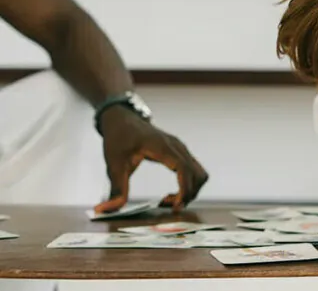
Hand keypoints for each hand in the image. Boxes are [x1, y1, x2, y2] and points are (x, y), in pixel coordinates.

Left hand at [93, 107, 208, 213]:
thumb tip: (106, 209)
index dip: (184, 189)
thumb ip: (115, 188)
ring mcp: (181, 149)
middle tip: (167, 207)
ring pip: (199, 173)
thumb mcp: (113, 164)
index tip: (175, 206)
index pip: (184, 168)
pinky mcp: (180, 153)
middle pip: (198, 174)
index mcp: (162, 147)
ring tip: (168, 200)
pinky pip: (194, 171)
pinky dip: (188, 185)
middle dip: (187, 195)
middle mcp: (177, 147)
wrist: (123, 119)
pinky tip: (171, 193)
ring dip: (190, 191)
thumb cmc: (118, 138)